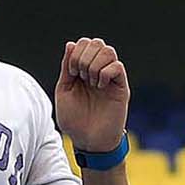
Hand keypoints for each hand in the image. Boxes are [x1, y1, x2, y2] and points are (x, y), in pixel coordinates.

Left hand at [54, 37, 129, 153]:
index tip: (71, 73)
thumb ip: (66, 67)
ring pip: (109, 51)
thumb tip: (70, 44)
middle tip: (80, 76)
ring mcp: (111, 78)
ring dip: (95, 63)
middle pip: (97, 42)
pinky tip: (99, 86)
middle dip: (84, 56)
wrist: (88, 141)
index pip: (84, 43)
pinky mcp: (121, 88)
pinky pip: (118, 66)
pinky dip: (105, 72)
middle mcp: (98, 71)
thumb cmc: (75, 121)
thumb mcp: (64, 91)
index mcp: (83, 69)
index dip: (76, 52)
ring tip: (90, 81)